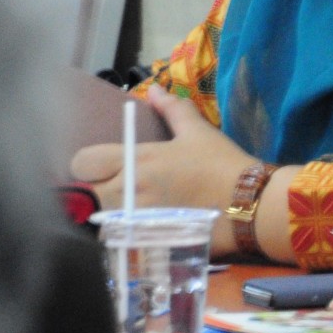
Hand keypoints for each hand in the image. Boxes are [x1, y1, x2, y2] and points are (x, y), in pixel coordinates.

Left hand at [70, 90, 263, 250]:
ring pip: (98, 220)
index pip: (83, 162)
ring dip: (109, 215)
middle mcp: (127, 191)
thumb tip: (153, 89)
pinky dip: (122, 235)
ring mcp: (133, 221)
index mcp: (136, 160)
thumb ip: (173, 110)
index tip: (108, 166)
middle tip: (122, 189)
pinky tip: (142, 229)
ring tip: (133, 211)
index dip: (91, 164)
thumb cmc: (222, 165)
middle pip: (86, 194)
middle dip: (98, 191)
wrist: (250, 205)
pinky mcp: (143, 242)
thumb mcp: (199, 133)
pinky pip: (116, 240)